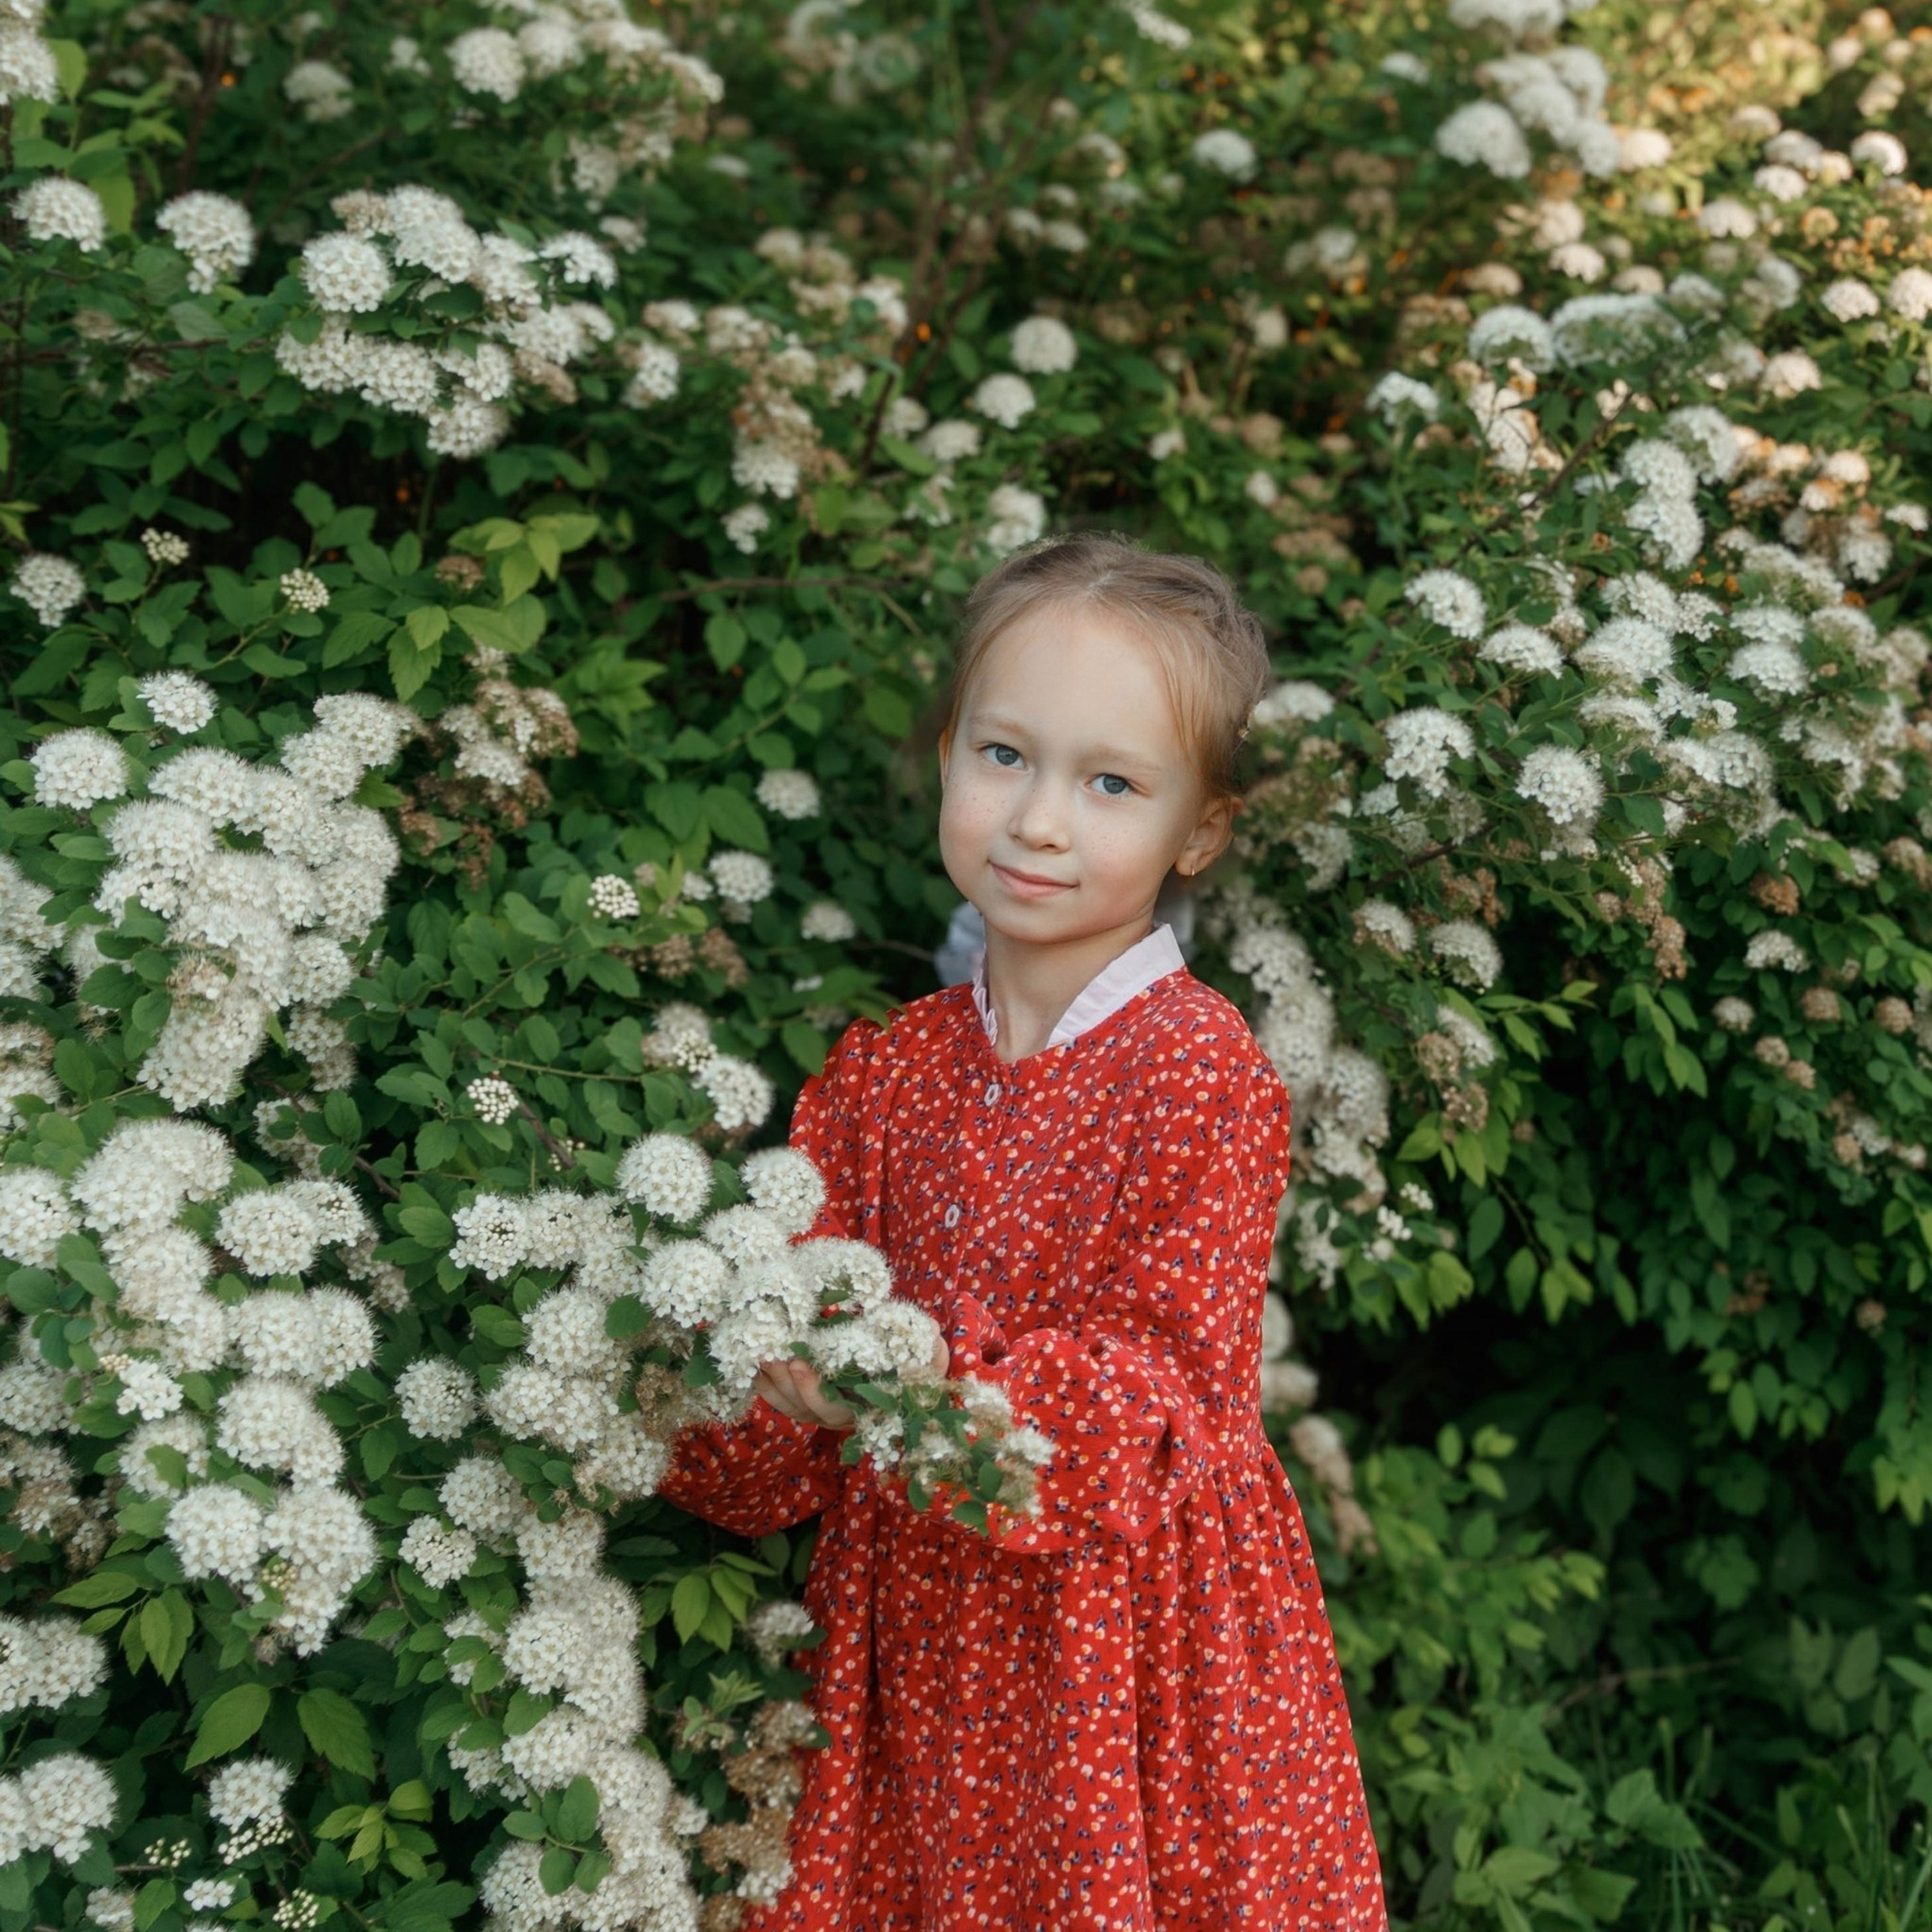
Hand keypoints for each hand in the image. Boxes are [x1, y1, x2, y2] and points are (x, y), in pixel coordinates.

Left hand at [753, 1333, 951, 1430]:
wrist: (907, 1368)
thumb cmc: (918, 1362)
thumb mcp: (928, 1356)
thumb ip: (930, 1349)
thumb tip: (931, 1333)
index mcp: (865, 1409)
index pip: (834, 1408)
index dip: (813, 1390)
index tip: (798, 1363)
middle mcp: (839, 1415)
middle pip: (804, 1408)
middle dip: (784, 1382)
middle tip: (771, 1352)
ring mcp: (820, 1409)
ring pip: (787, 1403)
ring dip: (770, 1379)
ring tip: (757, 1350)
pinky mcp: (805, 1399)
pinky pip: (778, 1396)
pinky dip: (763, 1380)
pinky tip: (749, 1358)